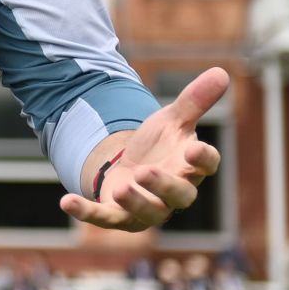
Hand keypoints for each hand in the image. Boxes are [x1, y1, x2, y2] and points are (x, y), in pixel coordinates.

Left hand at [60, 67, 225, 231]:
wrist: (129, 169)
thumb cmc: (159, 146)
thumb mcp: (172, 120)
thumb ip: (194, 100)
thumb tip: (221, 71)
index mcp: (190, 166)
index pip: (206, 165)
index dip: (203, 159)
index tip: (196, 149)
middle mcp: (173, 193)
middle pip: (179, 195)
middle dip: (163, 185)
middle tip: (144, 172)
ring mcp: (147, 208)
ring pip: (148, 213)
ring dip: (135, 202)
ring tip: (120, 188)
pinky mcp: (118, 216)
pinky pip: (104, 218)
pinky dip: (86, 212)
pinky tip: (67, 202)